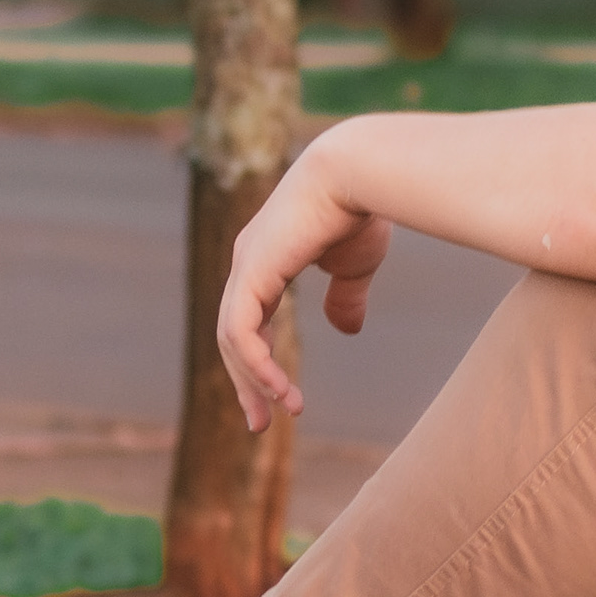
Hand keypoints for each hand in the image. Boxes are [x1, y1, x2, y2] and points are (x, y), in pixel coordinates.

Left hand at [216, 147, 393, 431]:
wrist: (362, 172)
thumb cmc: (363, 210)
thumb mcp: (355, 266)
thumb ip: (345, 297)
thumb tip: (346, 330)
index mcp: (265, 260)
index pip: (249, 321)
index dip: (260, 361)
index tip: (281, 400)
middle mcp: (246, 262)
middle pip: (233, 336)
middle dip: (247, 382)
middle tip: (261, 424)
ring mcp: (244, 266)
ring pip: (232, 340)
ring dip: (254, 381)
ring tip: (282, 412)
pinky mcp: (251, 272)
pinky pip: (239, 333)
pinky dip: (256, 365)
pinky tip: (279, 388)